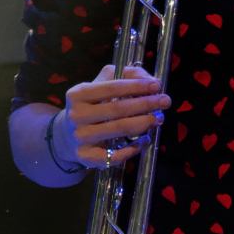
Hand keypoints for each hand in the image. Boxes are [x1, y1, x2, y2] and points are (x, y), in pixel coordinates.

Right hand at [56, 65, 170, 169]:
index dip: (138, 86)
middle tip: (165, 101)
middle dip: (147, 103)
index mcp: (78, 94)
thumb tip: (149, 79)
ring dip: (145, 123)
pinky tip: (145, 140)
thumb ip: (122, 76)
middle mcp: (77, 115)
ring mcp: (81, 138)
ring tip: (158, 118)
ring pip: (120, 129)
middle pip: (119, 108)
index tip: (157, 85)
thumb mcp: (99, 87)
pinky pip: (116, 155)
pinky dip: (134, 148)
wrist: (67, 137)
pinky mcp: (87, 157)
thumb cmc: (91, 107)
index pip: (113, 87)